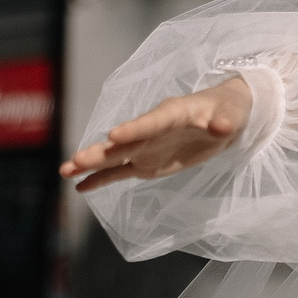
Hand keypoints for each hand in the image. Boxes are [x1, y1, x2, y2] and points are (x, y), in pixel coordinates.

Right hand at [60, 76, 252, 191]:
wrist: (224, 118)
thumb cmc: (228, 111)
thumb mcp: (231, 115)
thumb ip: (224, 122)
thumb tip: (223, 127)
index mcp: (171, 113)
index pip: (152, 122)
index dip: (135, 128)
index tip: (114, 135)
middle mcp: (151, 130)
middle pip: (124, 142)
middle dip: (101, 150)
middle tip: (78, 160)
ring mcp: (145, 147)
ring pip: (115, 156)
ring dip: (91, 164)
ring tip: (65, 172)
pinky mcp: (145, 163)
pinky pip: (120, 172)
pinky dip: (101, 179)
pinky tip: (80, 187)